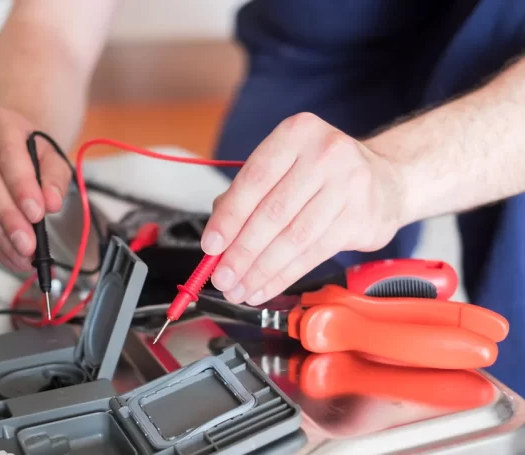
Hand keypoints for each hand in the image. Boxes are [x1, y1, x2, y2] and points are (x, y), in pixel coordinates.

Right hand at [0, 108, 71, 270]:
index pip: (8, 155)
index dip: (21, 187)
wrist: (8, 146)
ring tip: (22, 256)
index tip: (37, 214)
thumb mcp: (52, 157)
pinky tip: (8, 254)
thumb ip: (55, 178)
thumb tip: (52, 202)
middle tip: (28, 245)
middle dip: (9, 219)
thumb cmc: (30, 152)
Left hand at [202, 113, 404, 304]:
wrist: (386, 179)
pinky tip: (263, 287)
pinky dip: (284, 276)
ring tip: (238, 289)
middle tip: (221, 277)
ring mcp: (349, 186)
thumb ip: (247, 193)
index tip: (210, 246)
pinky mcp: (362, 219)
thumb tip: (217, 239)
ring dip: (260, 270)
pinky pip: (313, 254)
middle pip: (273, 213)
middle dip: (242, 252)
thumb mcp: (285, 165)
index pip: (254, 179)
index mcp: (297, 133)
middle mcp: (325, 155)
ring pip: (293, 238)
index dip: (229, 217)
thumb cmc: (320, 174)